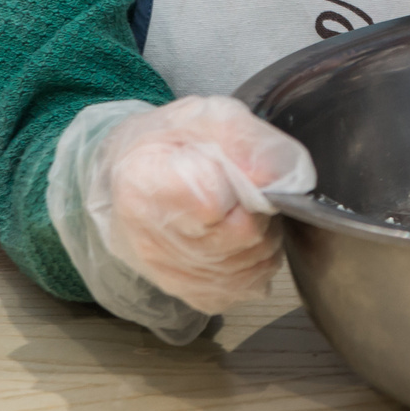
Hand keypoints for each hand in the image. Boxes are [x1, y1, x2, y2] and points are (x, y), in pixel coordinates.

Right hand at [88, 96, 314, 315]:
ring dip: (264, 237)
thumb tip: (276, 177)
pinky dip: (256, 264)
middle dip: (261, 211)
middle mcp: (150, 238)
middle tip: (248, 191)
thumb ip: (242, 140)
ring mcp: (169, 273)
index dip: (242, 185)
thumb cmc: (169, 142)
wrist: (134, 175)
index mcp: (144, 182)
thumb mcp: (205, 116)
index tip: (239, 172)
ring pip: (250, 266)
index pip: (211, 201)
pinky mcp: (189, 294)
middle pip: (239, 237)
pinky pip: (245, 288)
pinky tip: (241, 240)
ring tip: (245, 211)